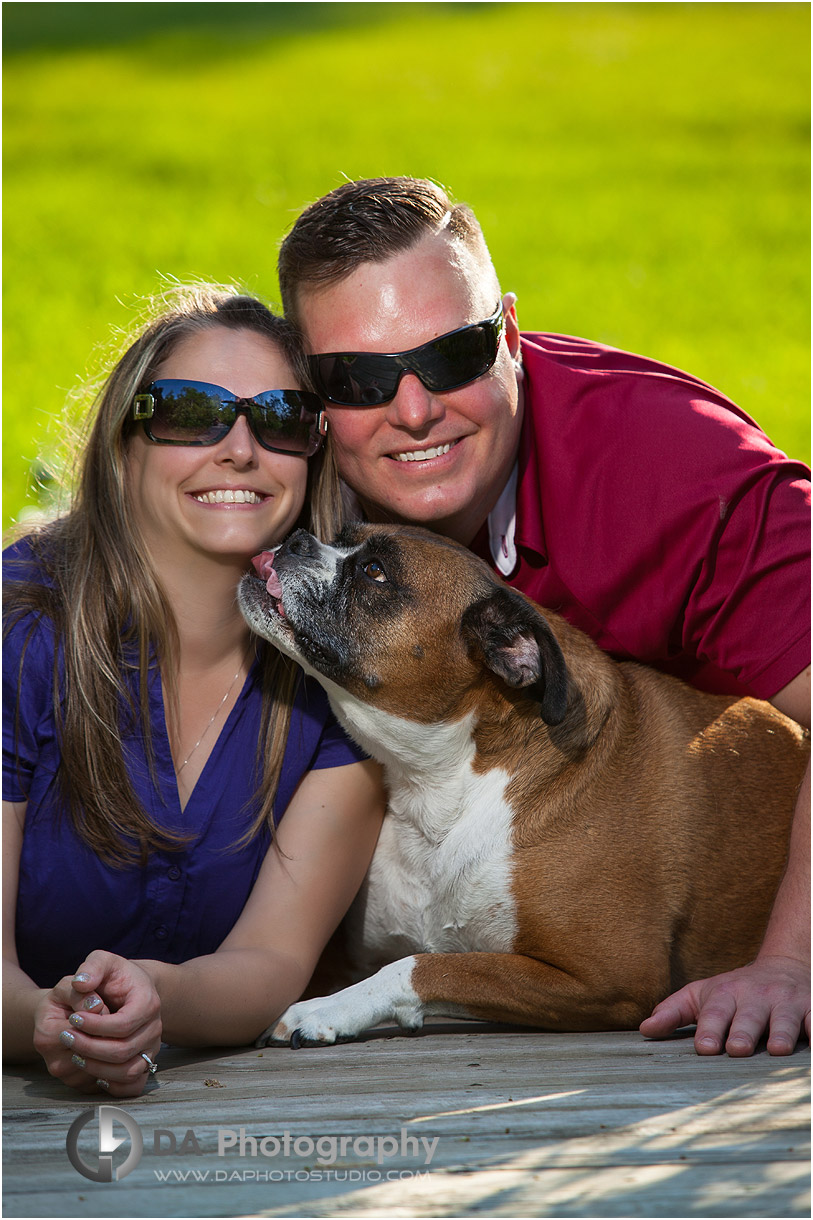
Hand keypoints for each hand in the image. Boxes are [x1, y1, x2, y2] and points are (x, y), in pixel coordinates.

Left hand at [33, 951, 161, 1095]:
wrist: (133, 990)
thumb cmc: (116, 976)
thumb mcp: (103, 961)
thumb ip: (92, 967)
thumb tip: (80, 983)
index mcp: (148, 1003)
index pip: (123, 1025)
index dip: (95, 1026)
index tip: (73, 1019)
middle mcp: (155, 1028)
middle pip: (122, 1051)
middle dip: (89, 1047)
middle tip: (66, 1036)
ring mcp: (152, 1048)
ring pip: (127, 1071)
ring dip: (96, 1067)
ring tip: (74, 1054)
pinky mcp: (146, 1063)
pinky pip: (133, 1085)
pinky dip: (112, 1085)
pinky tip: (92, 1071)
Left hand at [640, 954, 810, 1055]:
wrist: (785, 967)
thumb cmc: (735, 991)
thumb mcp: (702, 995)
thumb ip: (673, 1012)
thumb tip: (645, 1030)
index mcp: (727, 995)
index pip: (715, 1012)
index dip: (710, 1029)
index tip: (704, 1048)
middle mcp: (756, 997)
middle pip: (749, 1016)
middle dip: (744, 1032)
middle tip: (738, 1048)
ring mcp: (786, 1003)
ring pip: (784, 1019)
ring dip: (781, 1033)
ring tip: (777, 1048)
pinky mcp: (812, 1009)